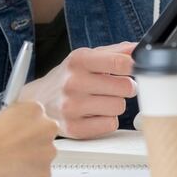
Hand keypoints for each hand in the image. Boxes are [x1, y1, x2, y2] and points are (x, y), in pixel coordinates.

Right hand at [0, 101, 57, 176]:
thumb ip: (10, 119)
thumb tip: (11, 125)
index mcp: (34, 109)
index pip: (36, 114)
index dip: (26, 123)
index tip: (19, 129)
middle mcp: (46, 128)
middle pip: (44, 133)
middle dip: (33, 140)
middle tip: (16, 146)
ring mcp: (48, 151)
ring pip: (44, 154)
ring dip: (33, 157)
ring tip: (12, 161)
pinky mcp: (45, 172)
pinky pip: (40, 172)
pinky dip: (30, 173)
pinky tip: (14, 170)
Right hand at [18, 41, 137, 138]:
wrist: (37, 100)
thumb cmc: (67, 77)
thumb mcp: (85, 58)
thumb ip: (114, 52)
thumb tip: (138, 48)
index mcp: (79, 60)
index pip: (120, 62)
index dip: (133, 66)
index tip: (132, 69)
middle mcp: (73, 82)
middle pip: (125, 87)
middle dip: (124, 87)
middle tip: (114, 87)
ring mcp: (72, 106)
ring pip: (119, 107)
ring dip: (115, 105)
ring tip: (101, 101)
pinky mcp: (73, 128)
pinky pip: (110, 125)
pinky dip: (106, 121)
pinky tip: (94, 114)